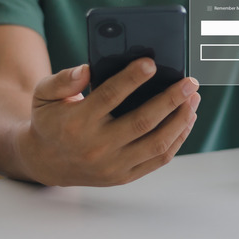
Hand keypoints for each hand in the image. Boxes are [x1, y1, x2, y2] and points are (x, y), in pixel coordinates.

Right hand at [17, 58, 198, 186]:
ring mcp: (113, 165)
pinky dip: (178, 139)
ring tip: (193, 99)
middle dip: (171, 99)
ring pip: (157, 143)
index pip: (109, 96)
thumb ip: (63, 80)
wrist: (46, 162)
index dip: (132, 78)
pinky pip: (159, 159)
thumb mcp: (45, 96)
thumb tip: (88, 70)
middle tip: (190, 82)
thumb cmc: (51, 121)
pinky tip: (187, 119)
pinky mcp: (125, 176)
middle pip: (142, 121)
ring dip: (181, 119)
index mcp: (77, 122)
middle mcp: (97, 146)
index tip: (151, 63)